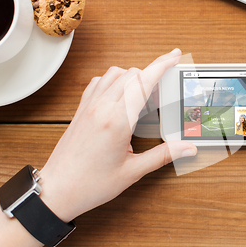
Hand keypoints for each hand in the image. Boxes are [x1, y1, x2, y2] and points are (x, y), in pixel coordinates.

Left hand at [38, 49, 196, 222]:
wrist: (58, 190)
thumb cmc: (91, 184)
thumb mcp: (133, 171)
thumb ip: (163, 155)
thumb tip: (187, 148)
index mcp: (117, 121)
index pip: (144, 82)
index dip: (162, 65)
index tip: (174, 56)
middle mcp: (101, 108)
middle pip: (131, 74)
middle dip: (151, 73)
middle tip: (165, 88)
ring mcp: (89, 107)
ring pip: (113, 73)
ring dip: (132, 76)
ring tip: (144, 92)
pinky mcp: (81, 110)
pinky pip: (98, 82)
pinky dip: (113, 80)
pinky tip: (120, 94)